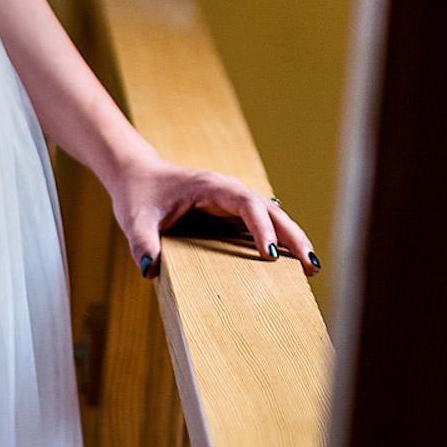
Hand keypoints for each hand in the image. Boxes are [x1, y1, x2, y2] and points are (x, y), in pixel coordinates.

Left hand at [105, 153, 319, 278]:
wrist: (138, 177)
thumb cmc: (138, 195)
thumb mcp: (134, 219)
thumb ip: (141, 241)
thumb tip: (149, 269)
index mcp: (211, 187)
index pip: (246, 204)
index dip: (261, 228)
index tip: (271, 255)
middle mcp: (229, 192)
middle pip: (270, 210)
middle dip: (292, 235)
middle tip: (311, 263)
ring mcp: (232, 204)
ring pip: (272, 218)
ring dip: (293, 239)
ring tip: (312, 268)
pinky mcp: (231, 216)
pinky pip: (261, 227)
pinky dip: (279, 242)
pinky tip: (292, 264)